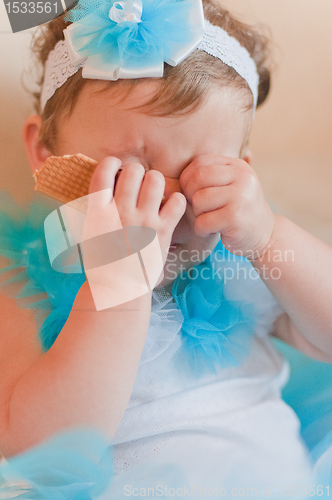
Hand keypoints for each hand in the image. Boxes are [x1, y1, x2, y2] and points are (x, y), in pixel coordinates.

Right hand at [81, 157, 185, 307]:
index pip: (104, 172)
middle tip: (138, 181)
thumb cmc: (101, 260)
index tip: (116, 166)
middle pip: (134, 171)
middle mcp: (121, 212)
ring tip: (154, 190)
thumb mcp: (89, 232)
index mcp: (99, 212)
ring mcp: (144, 221)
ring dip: (156, 181)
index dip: (111, 163)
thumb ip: (96, 208)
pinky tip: (170, 206)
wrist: (118, 287)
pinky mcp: (163, 231)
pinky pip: (177, 202)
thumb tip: (104, 187)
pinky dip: (176, 200)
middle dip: (137, 171)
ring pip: (156, 180)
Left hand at [179, 154, 274, 259]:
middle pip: (197, 180)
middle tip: (199, 208)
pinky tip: (214, 230)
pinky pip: (202, 222)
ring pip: (198, 201)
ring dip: (197, 215)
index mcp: (238, 166)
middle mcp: (242, 178)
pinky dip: (202, 229)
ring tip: (210, 219)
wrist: (266, 235)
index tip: (192, 192)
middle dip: (190, 196)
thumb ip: (202, 179)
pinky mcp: (236, 219)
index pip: (200, 162)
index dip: (188, 178)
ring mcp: (241, 198)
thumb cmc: (237, 210)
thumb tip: (160, 182)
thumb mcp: (227, 187)